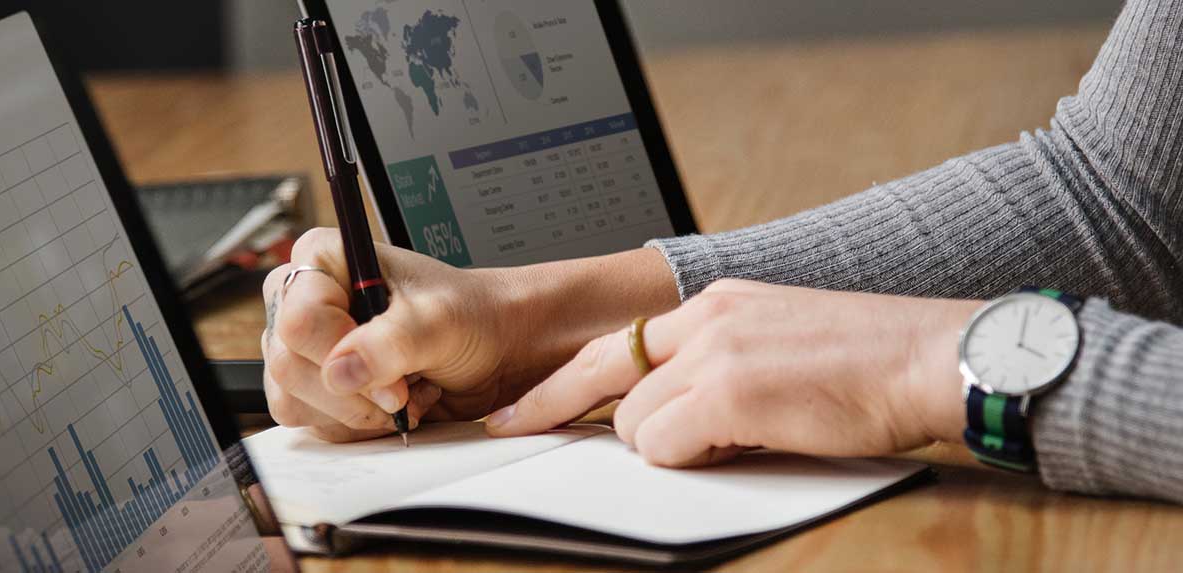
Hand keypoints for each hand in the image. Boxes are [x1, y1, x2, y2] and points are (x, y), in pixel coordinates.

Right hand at [261, 229, 515, 441]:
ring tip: (404, 389)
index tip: (394, 372)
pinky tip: (392, 405)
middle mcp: (302, 300)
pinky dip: (356, 424)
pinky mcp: (315, 386)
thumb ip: (390, 343)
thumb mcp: (439, 321)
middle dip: (355, 392)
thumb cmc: (468, 315)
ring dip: (357, 411)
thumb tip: (339, 372)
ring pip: (293, 400)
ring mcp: (305, 347)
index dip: (341, 355)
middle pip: (289, 365)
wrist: (492, 347)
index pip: (299, 319)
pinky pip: (311, 422)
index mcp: (323, 259)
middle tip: (404, 389)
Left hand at [486, 279, 981, 466]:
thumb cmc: (870, 362)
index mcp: (718, 302)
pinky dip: (688, 458)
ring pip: (634, 419)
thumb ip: (719, 364)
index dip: (562, 378)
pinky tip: (740, 445)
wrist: (932, 356)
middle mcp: (707, 317)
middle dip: (553, 405)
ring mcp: (716, 351)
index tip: (523, 403)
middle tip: (511, 428)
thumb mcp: (779, 341)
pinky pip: (664, 443)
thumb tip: (675, 412)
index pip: (619, 341)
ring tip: (729, 440)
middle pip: (602, 370)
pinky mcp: (731, 389)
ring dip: (665, 444)